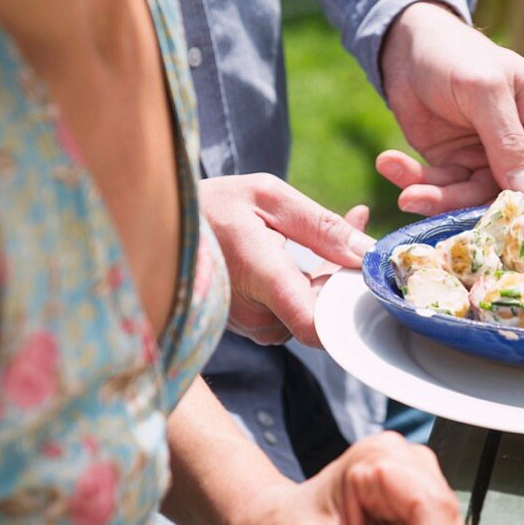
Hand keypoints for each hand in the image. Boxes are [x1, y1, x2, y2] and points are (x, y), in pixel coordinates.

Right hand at [199, 174, 374, 347]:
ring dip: (325, 274)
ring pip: (310, 310)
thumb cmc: (208, 206)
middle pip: (324, 313)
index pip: (317, 326)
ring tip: (321, 230)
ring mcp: (251, 326)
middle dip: (344, 274)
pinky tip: (298, 250)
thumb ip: (320, 225)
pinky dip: (305, 282)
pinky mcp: (250, 327)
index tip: (368, 280)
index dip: (351, 311)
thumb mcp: (266, 197)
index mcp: (260, 279)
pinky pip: (292, 310)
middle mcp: (256, 315)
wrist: (155, 228)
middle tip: (354, 226)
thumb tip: (365, 251)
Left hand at [377, 1, 523, 214]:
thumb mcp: (487, 89)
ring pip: (475, 200)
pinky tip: (389, 165)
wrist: (406, 49)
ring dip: (439, 199)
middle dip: (497, 215)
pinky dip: (414, 183)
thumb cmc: (460, 55)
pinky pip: (439, 190)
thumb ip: (506, 139)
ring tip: (409, 193)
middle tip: (466, 226)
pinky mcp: (453, 169)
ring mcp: (489, 163)